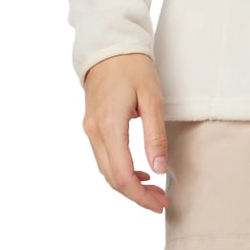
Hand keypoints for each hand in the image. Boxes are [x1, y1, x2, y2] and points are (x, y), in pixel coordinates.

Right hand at [82, 52, 168, 213]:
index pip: (122, 175)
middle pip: (111, 178)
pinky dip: (120, 170)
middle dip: (136, 196)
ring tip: (153, 190)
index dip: (140, 196)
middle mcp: (94, 132)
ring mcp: (89, 129)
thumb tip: (159, 169)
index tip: (159, 204)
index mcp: (109, 126)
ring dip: (128, 185)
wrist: (110, 45)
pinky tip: (139, 171)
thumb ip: (155, 135)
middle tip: (160, 201)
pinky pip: (104, 157)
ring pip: (106, 170)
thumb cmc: (134, 67)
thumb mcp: (152, 98)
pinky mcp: (92, 125)